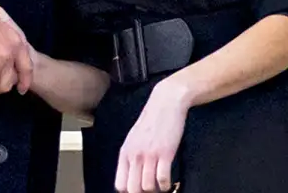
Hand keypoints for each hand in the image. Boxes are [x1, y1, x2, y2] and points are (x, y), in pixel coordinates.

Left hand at [115, 78, 191, 192]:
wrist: (166, 102)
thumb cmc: (152, 120)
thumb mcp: (134, 138)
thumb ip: (131, 156)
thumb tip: (131, 175)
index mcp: (125, 153)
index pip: (120, 184)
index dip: (129, 192)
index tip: (139, 190)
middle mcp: (134, 155)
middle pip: (132, 189)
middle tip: (151, 190)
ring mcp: (149, 154)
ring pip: (147, 187)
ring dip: (155, 190)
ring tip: (160, 187)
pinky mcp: (165, 153)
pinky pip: (162, 179)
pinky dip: (166, 185)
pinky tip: (168, 182)